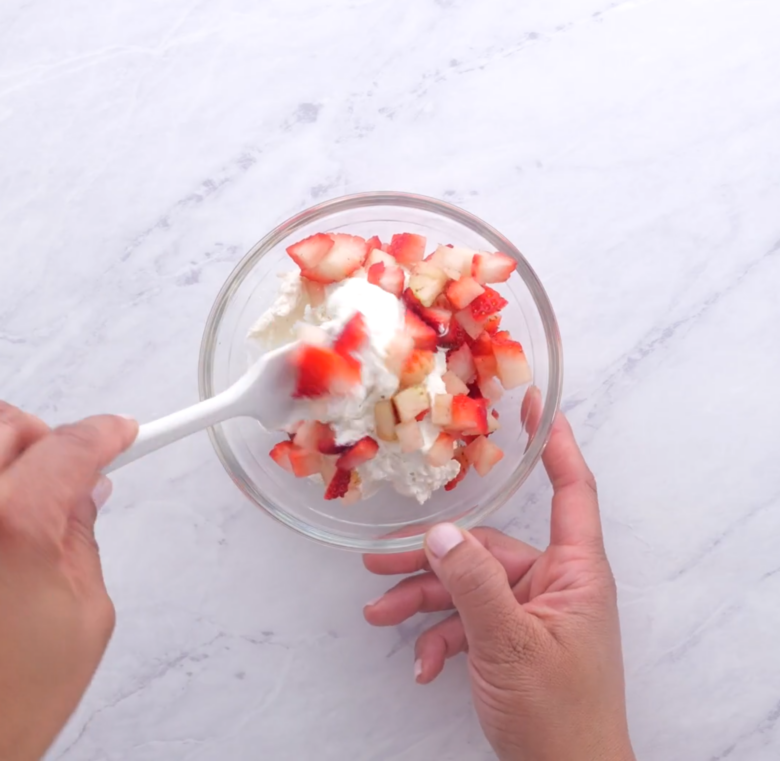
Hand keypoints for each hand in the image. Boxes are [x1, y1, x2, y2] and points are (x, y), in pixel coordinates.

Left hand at [0, 403, 136, 760]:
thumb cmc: (10, 702)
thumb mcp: (86, 612)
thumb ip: (84, 536)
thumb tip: (86, 493)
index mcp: (14, 526)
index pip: (70, 447)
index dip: (105, 434)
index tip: (121, 433)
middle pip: (8, 425)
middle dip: (46, 437)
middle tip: (68, 470)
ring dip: (8, 454)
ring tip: (26, 497)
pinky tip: (3, 517)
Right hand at [363, 413, 634, 760]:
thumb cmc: (560, 718)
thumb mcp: (509, 644)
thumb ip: (473, 584)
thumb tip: (441, 534)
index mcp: (573, 572)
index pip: (571, 490)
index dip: (554, 442)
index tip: (534, 402)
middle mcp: (552, 584)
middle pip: (487, 548)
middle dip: (433, 556)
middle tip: (381, 558)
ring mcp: (530, 613)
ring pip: (468, 586)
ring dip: (424, 599)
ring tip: (379, 612)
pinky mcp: (513, 640)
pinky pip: (470, 623)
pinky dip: (441, 638)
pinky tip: (423, 664)